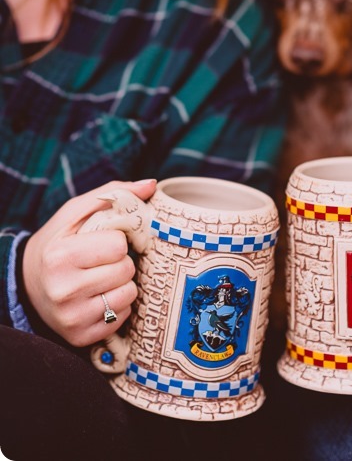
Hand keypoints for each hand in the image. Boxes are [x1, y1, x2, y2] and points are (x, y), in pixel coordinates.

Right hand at [22, 179, 156, 346]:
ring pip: (129, 295)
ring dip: (122, 283)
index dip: (116, 240)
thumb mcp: (77, 212)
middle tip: (101, 261)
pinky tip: (98, 297)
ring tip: (100, 278)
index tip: (102, 241)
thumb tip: (151, 185)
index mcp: (60, 256)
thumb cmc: (59, 242)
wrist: (29, 283)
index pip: (118, 245)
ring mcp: (71, 318)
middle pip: (126, 270)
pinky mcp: (81, 337)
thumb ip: (113, 194)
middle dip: (120, 261)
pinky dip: (117, 305)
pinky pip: (123, 316)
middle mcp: (63, 291)